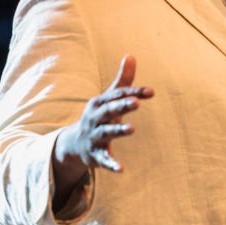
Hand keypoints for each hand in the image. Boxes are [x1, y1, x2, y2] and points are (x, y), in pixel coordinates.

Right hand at [52, 55, 152, 204]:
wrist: (74, 143)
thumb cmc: (99, 116)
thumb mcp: (108, 98)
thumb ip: (122, 80)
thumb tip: (132, 55)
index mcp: (100, 103)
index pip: (117, 95)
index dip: (133, 93)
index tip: (151, 92)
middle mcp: (95, 118)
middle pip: (109, 111)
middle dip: (121, 106)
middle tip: (136, 103)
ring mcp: (94, 136)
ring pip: (106, 133)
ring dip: (118, 131)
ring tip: (132, 129)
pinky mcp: (95, 155)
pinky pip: (104, 160)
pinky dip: (112, 164)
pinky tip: (122, 169)